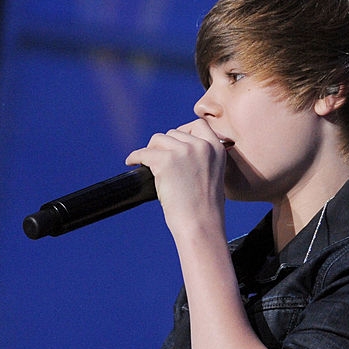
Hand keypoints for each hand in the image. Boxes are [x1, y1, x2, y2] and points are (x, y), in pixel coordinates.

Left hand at [124, 118, 227, 233]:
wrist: (200, 224)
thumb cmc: (204, 208)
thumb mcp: (212, 175)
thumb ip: (200, 158)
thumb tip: (175, 148)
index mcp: (216, 148)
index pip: (198, 124)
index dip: (182, 131)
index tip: (172, 143)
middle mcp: (201, 145)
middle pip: (174, 133)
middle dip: (164, 146)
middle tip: (158, 160)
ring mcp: (184, 151)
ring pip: (158, 140)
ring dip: (152, 151)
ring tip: (148, 163)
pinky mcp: (166, 161)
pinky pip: (144, 153)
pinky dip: (135, 157)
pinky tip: (132, 162)